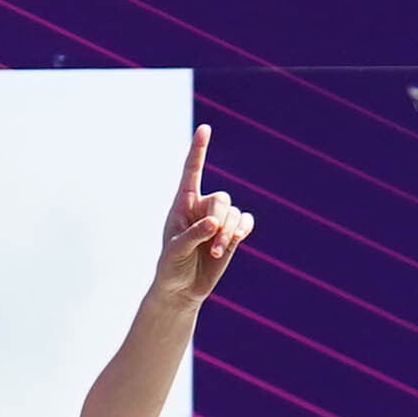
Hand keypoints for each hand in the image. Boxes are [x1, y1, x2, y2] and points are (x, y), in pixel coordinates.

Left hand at [150, 122, 251, 308]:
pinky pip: (246, 221)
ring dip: (228, 233)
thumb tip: (214, 222)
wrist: (182, 288)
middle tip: (212, 246)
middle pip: (221, 199)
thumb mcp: (175, 251)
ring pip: (234, 212)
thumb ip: (193, 235)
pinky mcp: (232, 232)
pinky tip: (236, 240)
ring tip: (216, 252)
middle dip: (220, 221)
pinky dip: (242, 230)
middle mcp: (201, 207)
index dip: (198, 150)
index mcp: (182, 204)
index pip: (191, 172)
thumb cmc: (171, 267)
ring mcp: (218, 219)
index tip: (205, 128)